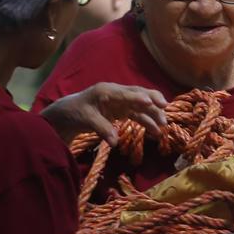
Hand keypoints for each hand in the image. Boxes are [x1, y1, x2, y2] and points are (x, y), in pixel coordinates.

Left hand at [41, 82, 167, 144]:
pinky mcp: (122, 111)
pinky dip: (146, 121)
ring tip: (163, 125)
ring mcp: (121, 102)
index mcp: (106, 91)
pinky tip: (155, 131)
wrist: (67, 114)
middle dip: (153, 101)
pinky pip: (137, 115)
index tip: (152, 103)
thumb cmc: (75, 112)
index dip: (139, 98)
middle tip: (165, 108)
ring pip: (141, 106)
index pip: (126, 93)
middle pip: (139, 94)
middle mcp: (117, 94)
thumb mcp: (86, 120)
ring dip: (152, 114)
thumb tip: (115, 142)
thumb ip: (102, 129)